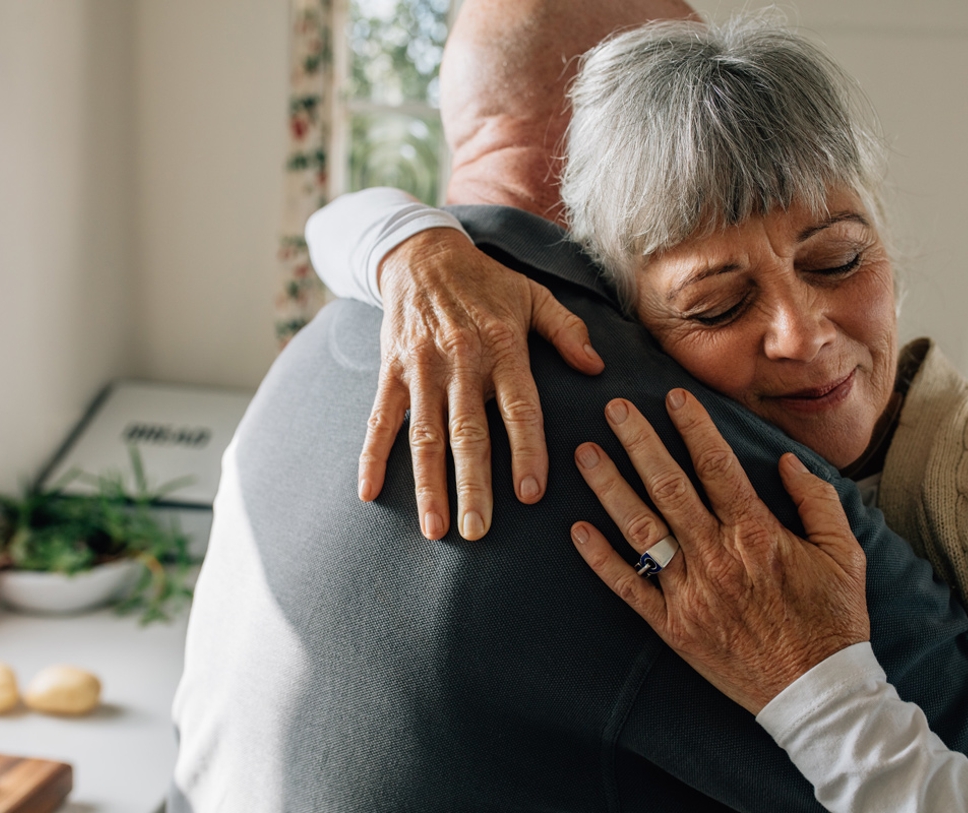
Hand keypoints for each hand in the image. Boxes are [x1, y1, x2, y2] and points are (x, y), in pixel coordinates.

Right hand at [361, 228, 604, 540]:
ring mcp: (421, 369)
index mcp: (502, 347)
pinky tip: (370, 493)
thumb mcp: (534, 295)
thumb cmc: (486, 282)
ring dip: (428, 484)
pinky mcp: (391, 371)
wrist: (421, 254)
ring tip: (434, 528)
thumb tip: (597, 367)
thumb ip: (567, 330)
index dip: (525, 450)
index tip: (530, 494)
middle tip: (477, 530)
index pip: (518, 407)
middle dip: (472, 484)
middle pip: (467, 431)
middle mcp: (461, 362)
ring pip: (424, 434)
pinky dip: (372, 456)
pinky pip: (380, 419)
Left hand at [570, 390, 868, 713]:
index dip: (692, 426)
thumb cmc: (833, 620)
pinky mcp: (672, 627)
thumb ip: (818, 500)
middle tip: (612, 408)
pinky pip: (628, 587)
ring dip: (609, 487)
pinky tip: (577, 530)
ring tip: (584, 454)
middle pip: (668, 485)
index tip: (672, 395)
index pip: (716, 465)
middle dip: (638, 441)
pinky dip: (600, 559)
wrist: (817, 693)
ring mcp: (690, 592)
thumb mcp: (845, 554)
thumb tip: (786, 460)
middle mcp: (717, 556)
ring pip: (640, 529)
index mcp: (756, 533)